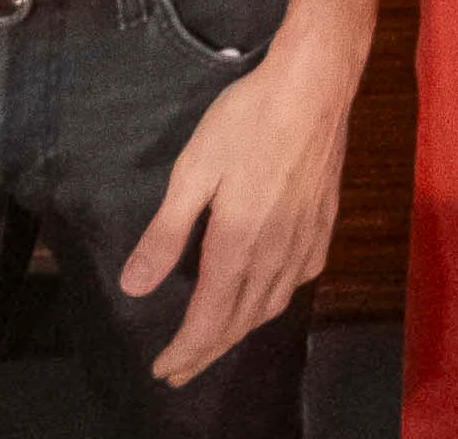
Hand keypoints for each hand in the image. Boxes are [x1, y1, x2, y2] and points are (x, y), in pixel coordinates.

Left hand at [116, 33, 355, 385]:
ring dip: (239, 332)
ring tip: (215, 343)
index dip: (185, 351)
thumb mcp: (193, 171)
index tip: (163, 371)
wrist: (314, 86)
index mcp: (237, 246)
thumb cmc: (246, 120)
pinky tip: (266, 295)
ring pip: (271, 306)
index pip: (209, 321)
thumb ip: (166, 234)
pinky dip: (274, 302)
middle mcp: (274, 255)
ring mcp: (304, 243)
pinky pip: (297, 282)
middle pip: (239, 323)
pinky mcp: (324, 226)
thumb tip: (134, 287)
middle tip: (180, 371)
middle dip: (207, 352)